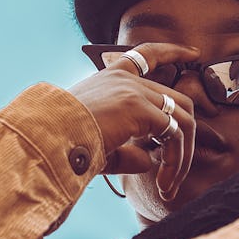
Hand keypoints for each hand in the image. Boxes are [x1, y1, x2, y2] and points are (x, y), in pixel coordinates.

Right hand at [68, 43, 198, 200]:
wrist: (44, 142)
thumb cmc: (62, 147)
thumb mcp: (98, 146)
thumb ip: (125, 151)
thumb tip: (149, 160)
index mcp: (110, 79)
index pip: (146, 56)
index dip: (173, 52)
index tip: (194, 54)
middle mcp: (125, 80)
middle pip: (177, 101)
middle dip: (185, 137)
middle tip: (176, 172)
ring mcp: (135, 91)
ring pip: (182, 120)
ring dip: (182, 157)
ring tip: (169, 186)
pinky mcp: (140, 108)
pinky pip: (174, 135)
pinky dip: (176, 162)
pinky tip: (164, 183)